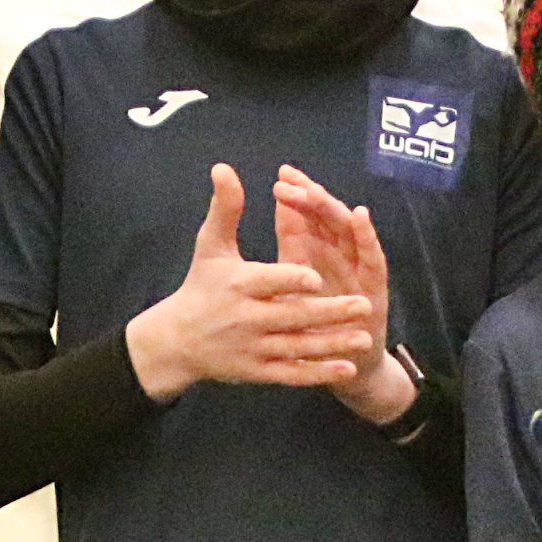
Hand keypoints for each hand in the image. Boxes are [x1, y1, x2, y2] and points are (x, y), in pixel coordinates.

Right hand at [127, 166, 378, 402]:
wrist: (177, 341)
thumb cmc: (201, 286)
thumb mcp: (210, 247)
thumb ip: (225, 209)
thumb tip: (224, 167)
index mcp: (236, 284)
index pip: (268, 281)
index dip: (291, 279)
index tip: (316, 277)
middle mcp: (245, 318)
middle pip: (291, 315)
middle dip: (329, 312)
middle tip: (365, 305)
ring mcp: (252, 348)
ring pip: (298, 346)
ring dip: (332, 344)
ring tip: (364, 337)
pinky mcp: (258, 371)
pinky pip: (293, 374)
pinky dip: (319, 373)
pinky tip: (347, 369)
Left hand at [276, 166, 415, 425]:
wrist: (342, 365)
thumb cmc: (315, 323)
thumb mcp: (296, 282)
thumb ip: (290, 243)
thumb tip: (277, 206)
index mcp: (321, 251)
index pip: (310, 216)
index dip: (298, 195)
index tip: (282, 176)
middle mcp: (342, 254)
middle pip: (329, 217)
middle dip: (312, 197)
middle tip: (292, 181)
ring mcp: (360, 268)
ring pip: (350, 230)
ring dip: (334, 209)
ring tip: (316, 190)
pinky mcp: (375, 286)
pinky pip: (373, 257)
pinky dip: (368, 235)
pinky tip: (360, 216)